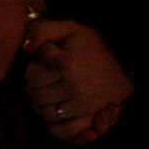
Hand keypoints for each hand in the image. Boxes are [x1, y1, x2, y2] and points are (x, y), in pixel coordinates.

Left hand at [23, 18, 131, 142]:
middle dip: (34, 82)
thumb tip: (26, 48)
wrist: (122, 63)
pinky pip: (56, 119)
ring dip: (40, 99)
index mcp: (64, 63)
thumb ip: (42, 30)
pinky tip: (53, 101)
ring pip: (43, 107)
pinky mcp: (84, 111)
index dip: (35, 64)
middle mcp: (70, 84)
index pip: (32, 73)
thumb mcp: (68, 28)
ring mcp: (78, 100)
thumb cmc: (92, 44)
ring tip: (47, 88)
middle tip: (42, 75)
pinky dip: (49, 113)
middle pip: (35, 91)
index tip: (45, 58)